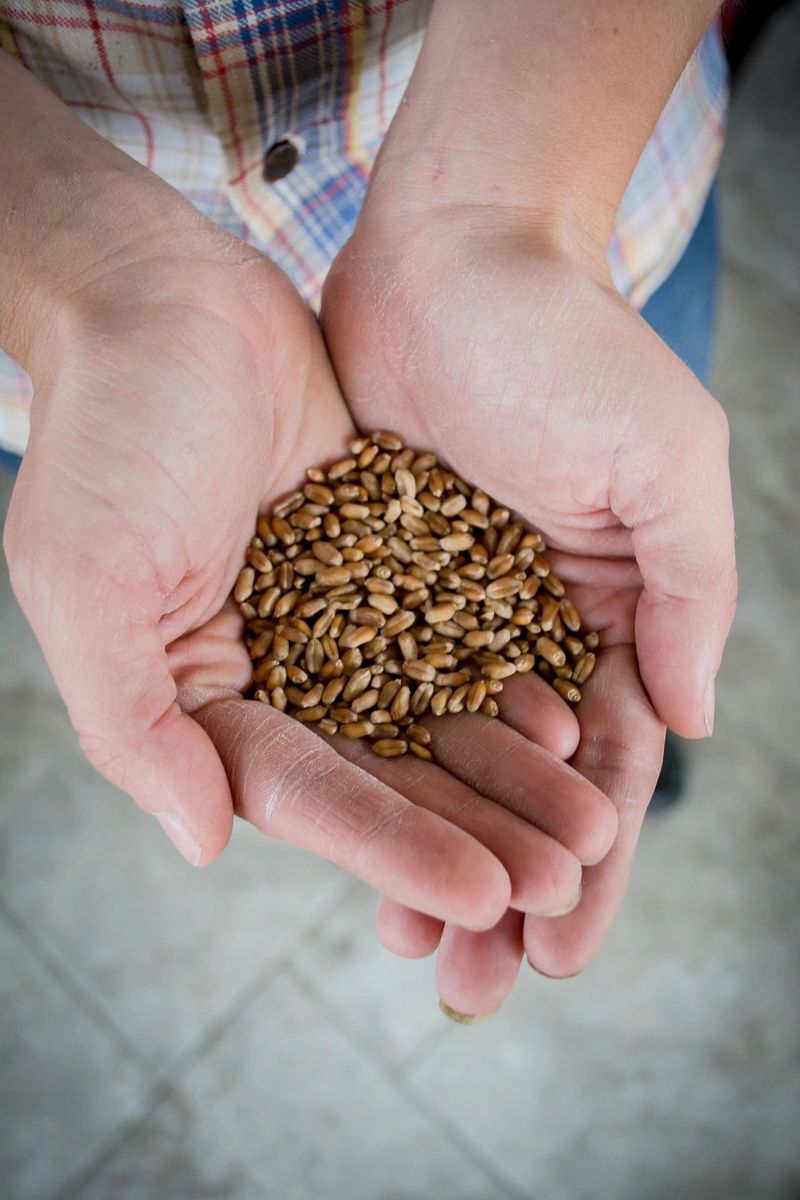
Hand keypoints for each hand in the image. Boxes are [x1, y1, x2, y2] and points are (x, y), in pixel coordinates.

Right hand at [3, 196, 616, 930]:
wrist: (166, 295)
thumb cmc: (112, 430)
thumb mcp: (87, 579)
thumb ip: (132, 724)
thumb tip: (205, 841)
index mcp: (197, 691)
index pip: (306, 790)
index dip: (392, 848)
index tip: (481, 894)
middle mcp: (270, 667)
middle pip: (385, 769)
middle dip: (472, 829)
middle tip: (561, 882)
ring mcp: (335, 611)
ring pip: (434, 711)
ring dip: (509, 772)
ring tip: (588, 823)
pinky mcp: (385, 554)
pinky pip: (458, 628)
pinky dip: (509, 674)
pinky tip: (574, 714)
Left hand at [321, 202, 736, 1008]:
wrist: (452, 252)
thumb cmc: (570, 347)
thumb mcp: (666, 464)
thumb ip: (689, 594)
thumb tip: (685, 728)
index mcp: (613, 611)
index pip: (606, 765)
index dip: (591, 862)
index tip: (562, 951)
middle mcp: (529, 626)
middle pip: (521, 784)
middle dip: (507, 884)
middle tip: (476, 983)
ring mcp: (445, 609)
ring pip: (442, 758)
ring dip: (434, 849)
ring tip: (411, 941)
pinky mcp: (365, 579)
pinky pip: (365, 689)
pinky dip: (365, 765)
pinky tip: (348, 833)